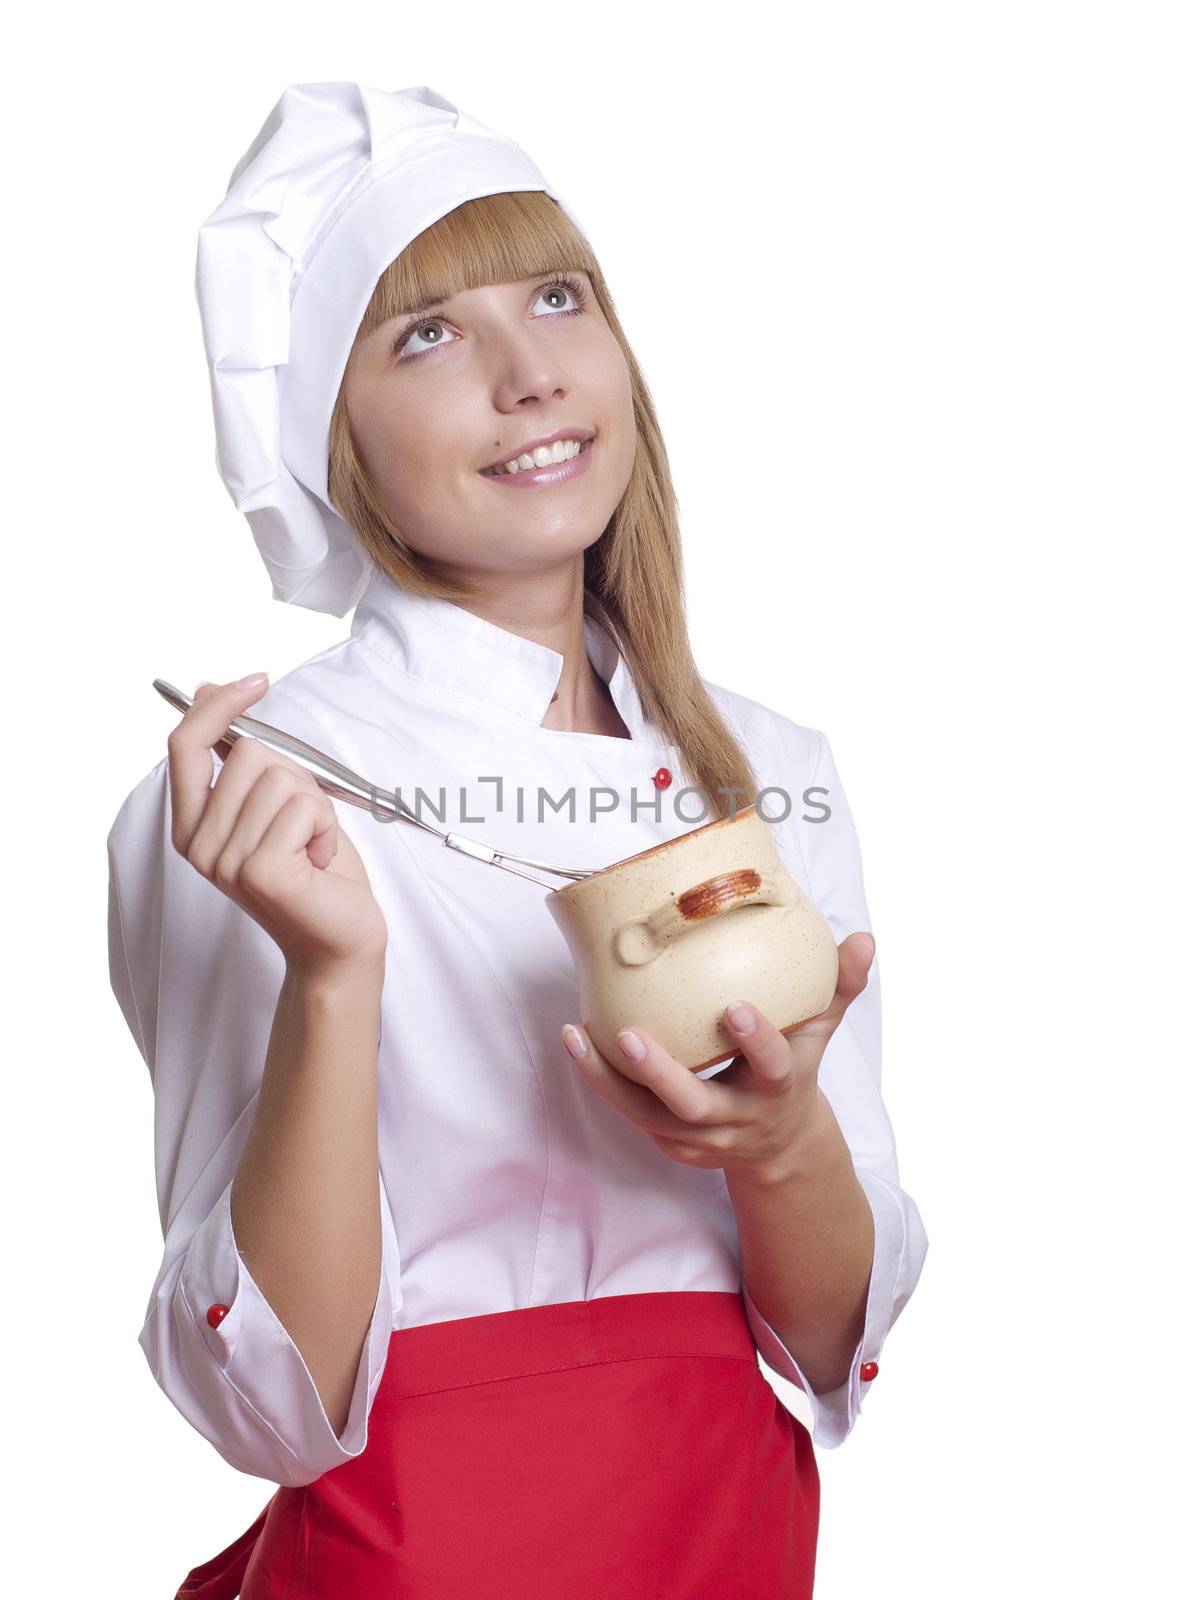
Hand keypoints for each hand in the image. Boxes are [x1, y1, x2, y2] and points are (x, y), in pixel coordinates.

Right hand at [167, 675, 388, 979]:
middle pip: (248, 753)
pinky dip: (326, 825)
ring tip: (312, 847)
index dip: (217, 706)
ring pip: (280, 777)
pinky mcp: (259, 871)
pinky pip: (303, 806)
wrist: (340, 942)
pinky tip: (319, 861)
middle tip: (305, 825)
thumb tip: (208, 690)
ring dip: (315, 805)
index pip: (184, 745)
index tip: (257, 682)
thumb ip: (243, 758)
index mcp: (194, 825)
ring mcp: (224, 860)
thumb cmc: (315, 874)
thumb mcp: (277, 804)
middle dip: (294, 775)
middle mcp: (198, 844)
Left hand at [560, 932, 875, 1183]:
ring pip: (646, 1115)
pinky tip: (577, 1042)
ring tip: (576, 1036)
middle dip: (659, 1073)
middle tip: (627, 1035)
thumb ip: (839, 987)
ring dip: (606, 1079)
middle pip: (694, 1104)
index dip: (756, 1041)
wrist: (780, 1146)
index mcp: (777, 1088)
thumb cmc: (794, 1068)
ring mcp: (698, 1137)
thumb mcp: (820, 1032)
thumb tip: (863, 938)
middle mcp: (736, 1119)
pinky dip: (602, 1082)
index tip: (735, 1008)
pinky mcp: (669, 1143)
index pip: (773, 1068)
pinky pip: (630, 1113)